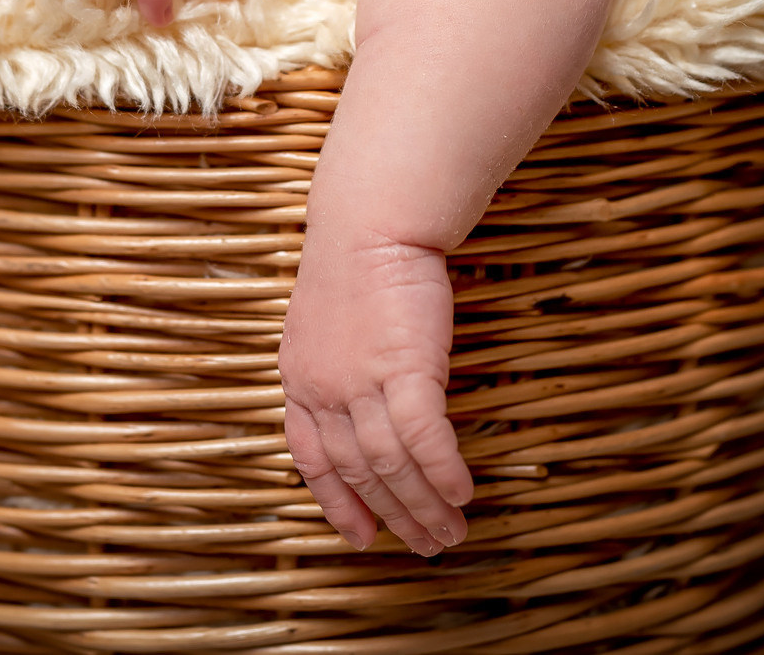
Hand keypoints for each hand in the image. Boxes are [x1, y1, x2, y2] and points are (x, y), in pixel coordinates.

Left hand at [279, 234, 469, 555]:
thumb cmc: (357, 260)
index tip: (361, 536)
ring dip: (424, 505)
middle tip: (426, 545)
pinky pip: (425, 438)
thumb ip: (338, 366)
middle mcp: (324, 388)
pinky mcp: (405, 367)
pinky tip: (463, 492)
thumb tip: (362, 401)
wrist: (371, 218)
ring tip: (452, 533)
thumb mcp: (328, 322)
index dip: (336, 503)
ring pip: (392, 464)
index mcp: (299, 379)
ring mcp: (360, 381)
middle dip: (394, 515)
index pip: (311, 459)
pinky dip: (443, 472)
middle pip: (358, 471)